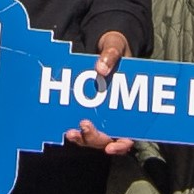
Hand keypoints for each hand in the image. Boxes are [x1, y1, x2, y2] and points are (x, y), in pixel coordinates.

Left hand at [66, 31, 134, 153]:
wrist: (107, 46)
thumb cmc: (117, 49)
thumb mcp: (117, 46)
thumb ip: (111, 55)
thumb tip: (101, 68)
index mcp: (130, 107)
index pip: (129, 136)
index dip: (121, 145)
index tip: (111, 147)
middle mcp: (115, 116)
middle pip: (107, 139)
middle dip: (95, 138)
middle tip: (85, 125)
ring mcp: (100, 115)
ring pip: (92, 137)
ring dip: (82, 138)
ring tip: (70, 132)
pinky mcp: (86, 109)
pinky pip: (80, 125)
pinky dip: (74, 128)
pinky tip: (64, 124)